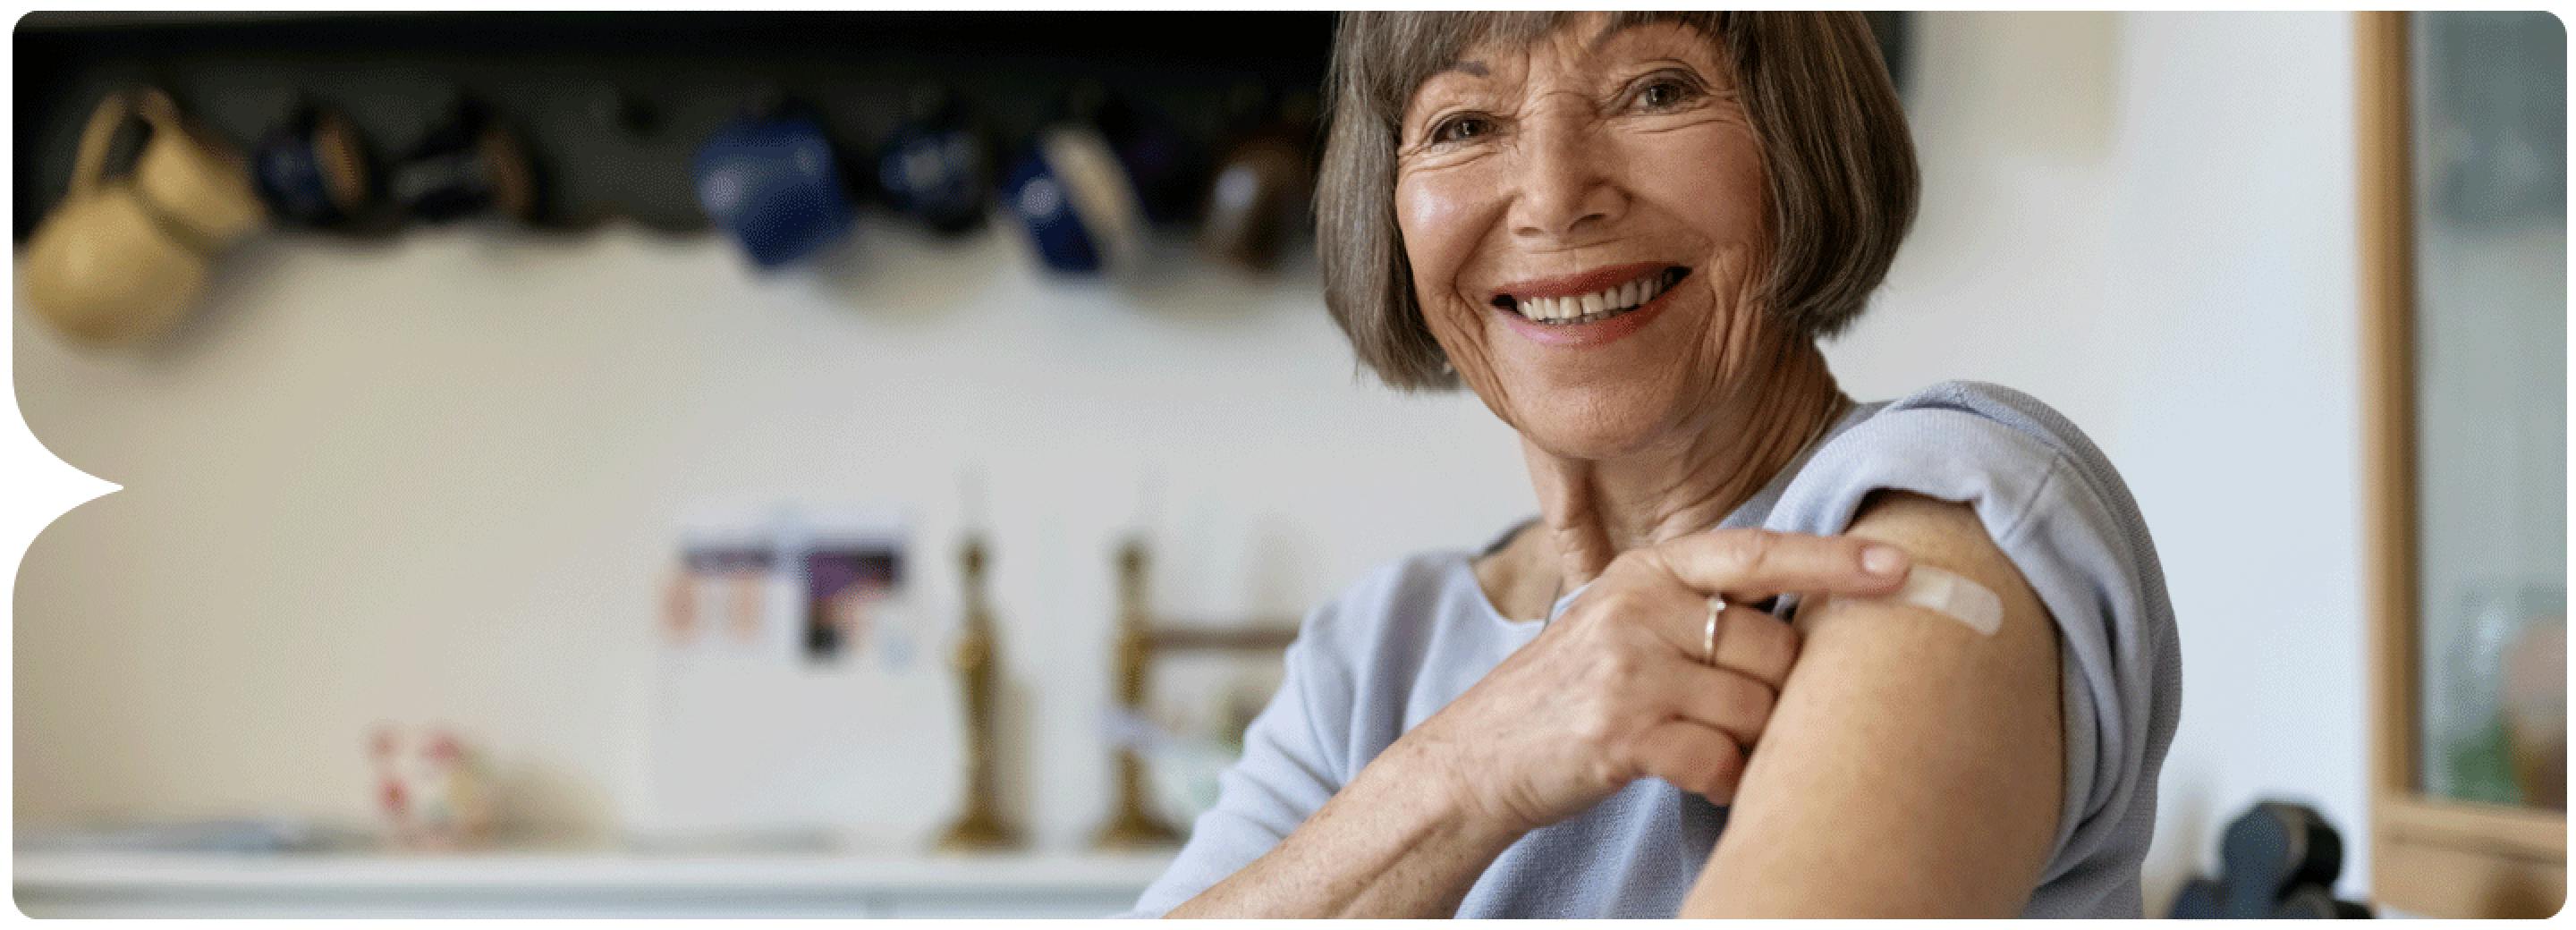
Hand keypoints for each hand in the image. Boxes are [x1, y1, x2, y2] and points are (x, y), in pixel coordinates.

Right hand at [1400, 529, 1912, 835]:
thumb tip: (1816, 618)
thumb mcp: (1624, 622)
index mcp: (1647, 570)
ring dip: (1750, 744)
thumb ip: (1700, 607)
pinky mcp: (1621, 734)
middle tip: (1738, 716)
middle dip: (1777, 694)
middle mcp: (1638, 607)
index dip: (1835, 562)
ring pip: (1756, 709)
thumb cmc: (1569, 695)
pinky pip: (1722, 762)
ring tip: (1706, 747)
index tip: (1905, 569)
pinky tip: (1694, 778)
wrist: (1476, 757)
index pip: (1758, 553)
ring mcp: (1628, 669)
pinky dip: (1723, 782)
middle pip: (1776, 648)